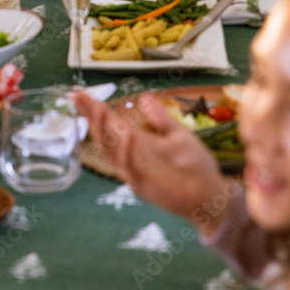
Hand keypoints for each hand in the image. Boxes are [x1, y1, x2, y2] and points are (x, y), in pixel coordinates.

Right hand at [74, 92, 229, 235]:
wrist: (210, 195)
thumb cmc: (194, 166)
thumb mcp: (177, 134)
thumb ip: (160, 118)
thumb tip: (144, 97)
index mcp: (136, 145)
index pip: (110, 124)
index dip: (94, 110)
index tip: (78, 94)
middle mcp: (130, 158)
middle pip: (104, 136)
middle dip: (92, 117)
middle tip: (79, 97)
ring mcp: (135, 172)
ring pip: (111, 152)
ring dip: (104, 131)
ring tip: (99, 110)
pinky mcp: (144, 186)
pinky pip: (131, 168)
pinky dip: (127, 152)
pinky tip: (129, 134)